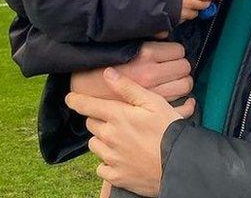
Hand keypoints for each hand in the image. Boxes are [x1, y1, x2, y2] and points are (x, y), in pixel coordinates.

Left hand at [68, 68, 194, 196]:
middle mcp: (109, 137)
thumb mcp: (153, 102)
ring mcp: (111, 158)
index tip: (70, 98)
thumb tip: (107, 73)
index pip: (86, 105)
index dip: (76, 100)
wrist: (179, 163)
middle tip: (116, 120)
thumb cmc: (169, 129)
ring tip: (121, 139)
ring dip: (102, 140)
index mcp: (117, 116)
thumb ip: (128, 88)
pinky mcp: (116, 176)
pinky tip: (121, 158)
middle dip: (99, 119)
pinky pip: (101, 167)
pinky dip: (107, 162)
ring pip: (94, 144)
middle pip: (91, 124)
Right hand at [70, 42, 191, 102]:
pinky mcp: (150, 108)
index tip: (169, 55)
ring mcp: (153, 92)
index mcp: (146, 53)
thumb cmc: (102, 64)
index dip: (175, 52)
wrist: (84, 90)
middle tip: (172, 68)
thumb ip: (146, 39)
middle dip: (180, 66)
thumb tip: (165, 35)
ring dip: (180, 81)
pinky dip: (181, 100)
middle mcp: (152, 72)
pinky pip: (179, 104)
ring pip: (185, 86)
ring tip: (171, 81)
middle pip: (184, 67)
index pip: (178, 50)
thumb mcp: (123, 44)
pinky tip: (174, 96)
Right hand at [180, 0, 216, 22]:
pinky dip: (183, 16)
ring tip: (188, 5)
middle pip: (203, 5)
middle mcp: (188, 3)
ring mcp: (181, 14)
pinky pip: (182, 20)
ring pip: (194, 14)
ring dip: (193, 10)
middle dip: (204, 2)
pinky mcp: (174, 21)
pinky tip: (178, 11)